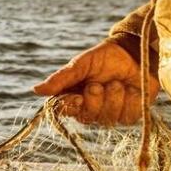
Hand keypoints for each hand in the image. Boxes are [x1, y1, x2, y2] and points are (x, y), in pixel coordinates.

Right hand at [32, 39, 158, 125]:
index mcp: (74, 98)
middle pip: (88, 117)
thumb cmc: (104, 57)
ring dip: (114, 97)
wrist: (134, 52)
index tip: (77, 96)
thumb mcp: (81, 64)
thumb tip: (36, 90)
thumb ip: (61, 78)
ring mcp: (110, 115)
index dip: (71, 106)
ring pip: (109, 118)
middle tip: (99, 83)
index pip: (65, 110)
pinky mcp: (130, 116)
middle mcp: (91, 110)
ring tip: (118, 83)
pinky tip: (132, 88)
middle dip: (95, 99)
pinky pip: (128, 116)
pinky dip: (130, 99)